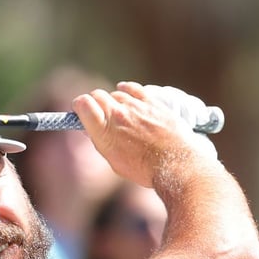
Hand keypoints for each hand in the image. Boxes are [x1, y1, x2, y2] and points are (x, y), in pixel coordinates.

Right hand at [72, 82, 217, 187]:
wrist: (177, 165)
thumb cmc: (146, 169)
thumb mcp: (116, 162)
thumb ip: (102, 141)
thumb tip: (93, 128)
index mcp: (104, 131)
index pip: (82, 103)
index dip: (80, 106)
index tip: (82, 111)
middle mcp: (118, 115)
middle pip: (97, 95)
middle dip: (96, 103)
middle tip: (100, 113)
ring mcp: (136, 107)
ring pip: (117, 94)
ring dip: (115, 101)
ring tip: (120, 112)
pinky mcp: (152, 103)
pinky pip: (133, 88)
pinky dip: (127, 89)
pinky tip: (124, 91)